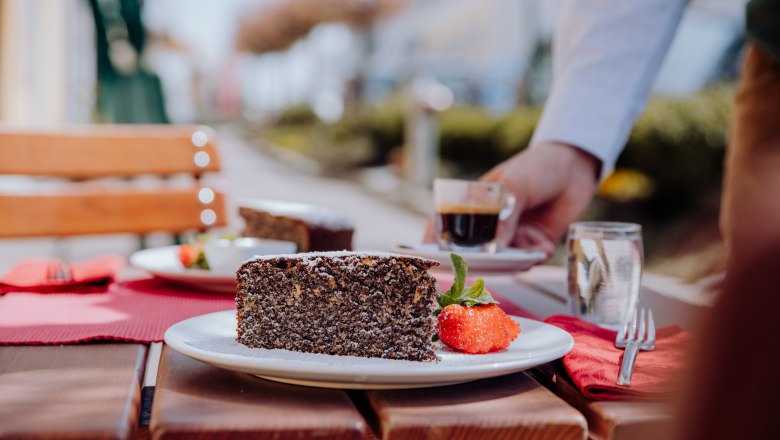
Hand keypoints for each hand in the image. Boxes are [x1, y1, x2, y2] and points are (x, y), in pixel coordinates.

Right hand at [423, 142, 600, 255]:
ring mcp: (512, 236)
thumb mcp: (514, 185)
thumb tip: (496, 248)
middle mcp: (490, 226)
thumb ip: (504, 216)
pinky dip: (533, 258)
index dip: (435, 242)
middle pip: (474, 251)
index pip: (447, 226)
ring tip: (516, 259)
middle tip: (477, 265)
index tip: (431, 255)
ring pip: (503, 260)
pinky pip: (530, 260)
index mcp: (475, 206)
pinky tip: (540, 249)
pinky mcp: (535, 244)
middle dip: (475, 261)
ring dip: (509, 263)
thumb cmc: (535, 168)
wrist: (574, 165)